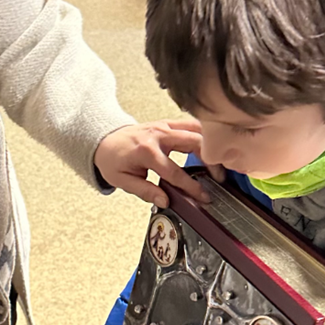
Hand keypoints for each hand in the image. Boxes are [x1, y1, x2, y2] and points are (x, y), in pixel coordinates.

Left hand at [94, 120, 216, 204]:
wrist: (105, 139)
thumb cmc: (113, 160)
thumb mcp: (123, 180)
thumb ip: (145, 191)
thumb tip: (165, 201)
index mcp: (146, 151)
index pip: (175, 172)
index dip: (191, 186)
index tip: (204, 196)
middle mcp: (158, 135)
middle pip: (194, 143)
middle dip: (211, 160)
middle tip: (220, 177)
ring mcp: (165, 126)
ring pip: (197, 130)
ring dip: (211, 145)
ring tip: (220, 162)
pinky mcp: (169, 122)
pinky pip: (192, 124)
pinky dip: (205, 133)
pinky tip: (213, 145)